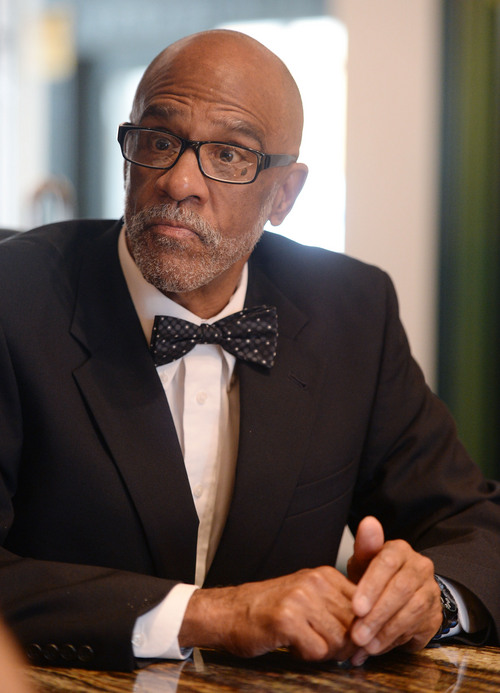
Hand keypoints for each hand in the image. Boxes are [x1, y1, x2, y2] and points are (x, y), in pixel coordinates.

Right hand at [179, 567, 357, 661]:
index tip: (356, 646)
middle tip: (329, 650)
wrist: (230, 612)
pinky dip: (308, 656)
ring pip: (339, 640)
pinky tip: (293, 646)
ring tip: (307, 644)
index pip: (365, 606)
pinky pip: (318, 651)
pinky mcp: (287, 619)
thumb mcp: (309, 596)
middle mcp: (315, 581)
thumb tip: (372, 634)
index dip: (363, 631)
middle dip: (346, 646)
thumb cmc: (270, 608)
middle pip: (355, 625)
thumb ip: (338, 607)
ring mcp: (301, 598)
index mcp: (325, 574)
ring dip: (326, 652)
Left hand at [347, 516, 442, 664]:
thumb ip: (365, 545)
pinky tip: (377, 647)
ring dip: (386, 630)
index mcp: (400, 550)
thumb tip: (368, 522)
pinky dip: (395, 640)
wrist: (397, 594)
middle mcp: (420, 567)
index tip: (356, 607)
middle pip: (401, 589)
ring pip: (412, 611)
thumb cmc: (375, 576)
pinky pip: (418, 628)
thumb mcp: (364, 561)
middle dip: (377, 614)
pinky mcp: (435, 614)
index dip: (371, 586)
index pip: (388, 562)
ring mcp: (430, 591)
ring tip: (365, 644)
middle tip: (357, 634)